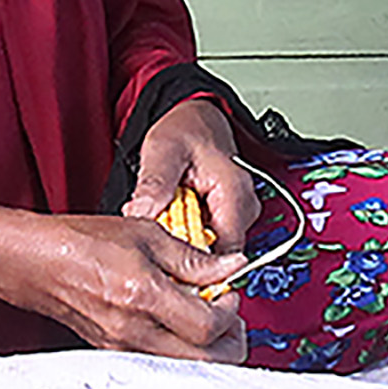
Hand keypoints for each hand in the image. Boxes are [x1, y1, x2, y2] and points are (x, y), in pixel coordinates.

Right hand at [0, 179, 247, 361]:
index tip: (228, 291)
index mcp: (144, 296)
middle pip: (205, 360)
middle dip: (229, 341)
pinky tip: (178, 322)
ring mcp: (124, 348)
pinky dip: (182, 348)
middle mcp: (134, 331)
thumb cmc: (82, 243)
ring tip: (205, 316)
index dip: (230, 312)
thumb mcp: (146, 234)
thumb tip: (230, 267)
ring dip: (207, 348)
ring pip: (186, 366)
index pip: (209, 326)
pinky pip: (163, 362)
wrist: (36, 262)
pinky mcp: (116, 354)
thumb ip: (193, 257)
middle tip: (230, 314)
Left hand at [119, 96, 260, 255]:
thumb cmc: (186, 131)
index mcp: (234, 193)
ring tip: (160, 219)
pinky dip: (184, 234)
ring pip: (209, 249)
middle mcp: (243, 208)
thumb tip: (143, 213)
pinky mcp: (226, 218)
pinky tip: (168, 220)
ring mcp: (237, 215)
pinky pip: (205, 239)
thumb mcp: (163, 151)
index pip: (225, 254)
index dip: (194, 267)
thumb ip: (155, 182)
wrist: (196, 121)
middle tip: (153, 233)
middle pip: (216, 256)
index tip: (163, 263)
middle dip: (182, 252)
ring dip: (181, 242)